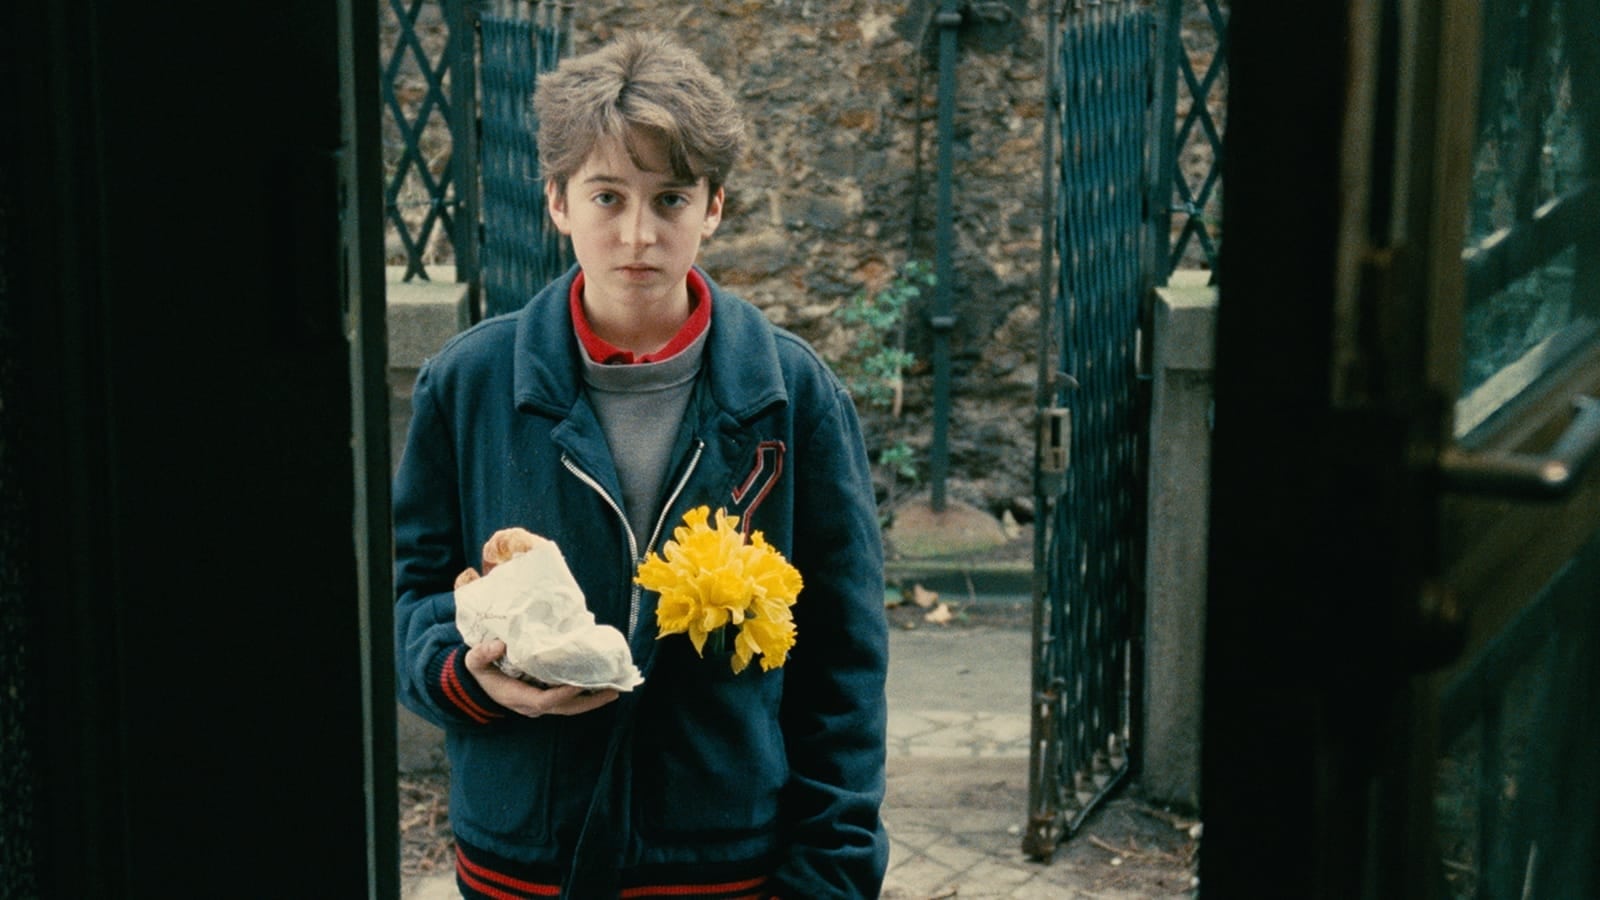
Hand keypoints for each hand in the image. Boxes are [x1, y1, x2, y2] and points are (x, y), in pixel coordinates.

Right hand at [463, 638, 618, 717]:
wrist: (478, 684)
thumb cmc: (479, 671)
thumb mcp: (473, 661)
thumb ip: (482, 654)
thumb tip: (499, 645)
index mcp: (516, 697)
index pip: (544, 701)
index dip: (562, 695)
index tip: (578, 684)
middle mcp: (531, 705)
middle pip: (565, 708)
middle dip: (589, 702)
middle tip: (612, 691)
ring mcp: (539, 705)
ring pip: (570, 707)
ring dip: (592, 700)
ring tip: (614, 688)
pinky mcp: (545, 699)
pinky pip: (568, 701)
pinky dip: (585, 695)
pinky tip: (601, 685)